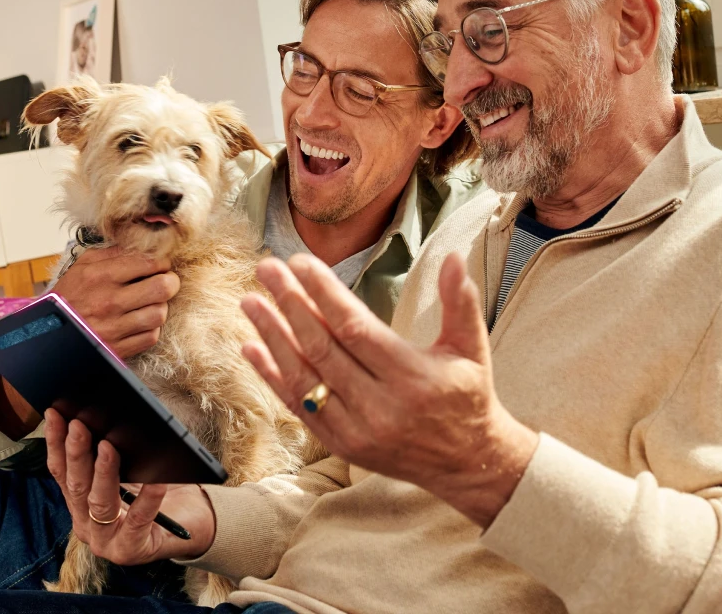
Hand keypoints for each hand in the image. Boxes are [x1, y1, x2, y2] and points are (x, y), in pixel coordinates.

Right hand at [45, 409, 216, 563]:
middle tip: (79, 425)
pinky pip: (139, 520)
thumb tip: (104, 419)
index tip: (55, 415)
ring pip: (100, 504)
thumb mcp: (128, 473)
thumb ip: (110, 456)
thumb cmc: (155, 493)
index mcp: (79, 504)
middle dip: (76, 453)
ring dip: (103, 473)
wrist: (188, 525)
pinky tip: (156, 481)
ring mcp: (107, 541)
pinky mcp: (133, 550)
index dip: (55, 443)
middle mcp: (86, 525)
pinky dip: (147, 498)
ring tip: (108, 447)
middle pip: (77, 487)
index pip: (61, 472)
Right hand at [53, 246, 180, 358]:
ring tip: (149, 302)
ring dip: (159, 306)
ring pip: (160, 313)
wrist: (48, 333)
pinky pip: (151, 336)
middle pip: (163, 287)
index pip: (150, 262)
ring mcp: (115, 327)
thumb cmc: (68, 296)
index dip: (162, 262)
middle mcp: (110, 301)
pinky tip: (140, 321)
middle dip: (170, 282)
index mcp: (101, 276)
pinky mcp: (119, 348)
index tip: (160, 264)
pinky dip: (150, 328)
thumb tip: (143, 245)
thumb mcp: (83, 266)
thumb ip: (112, 253)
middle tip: (165, 281)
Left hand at [240, 253, 539, 528]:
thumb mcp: (472, 348)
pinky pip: (298, 406)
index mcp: (411, 377)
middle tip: (266, 269)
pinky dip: (272, 376)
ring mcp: (356, 430)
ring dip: (271, 336)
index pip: (355, 328)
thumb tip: (454, 258)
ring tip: (250, 301)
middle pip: (321, 348)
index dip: (324, 293)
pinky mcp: (341, 445)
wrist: (467, 463)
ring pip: (303, 377)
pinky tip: (251, 346)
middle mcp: (380, 406)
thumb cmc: (467, 396)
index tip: (300, 262)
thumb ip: (461, 302)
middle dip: (289, 304)